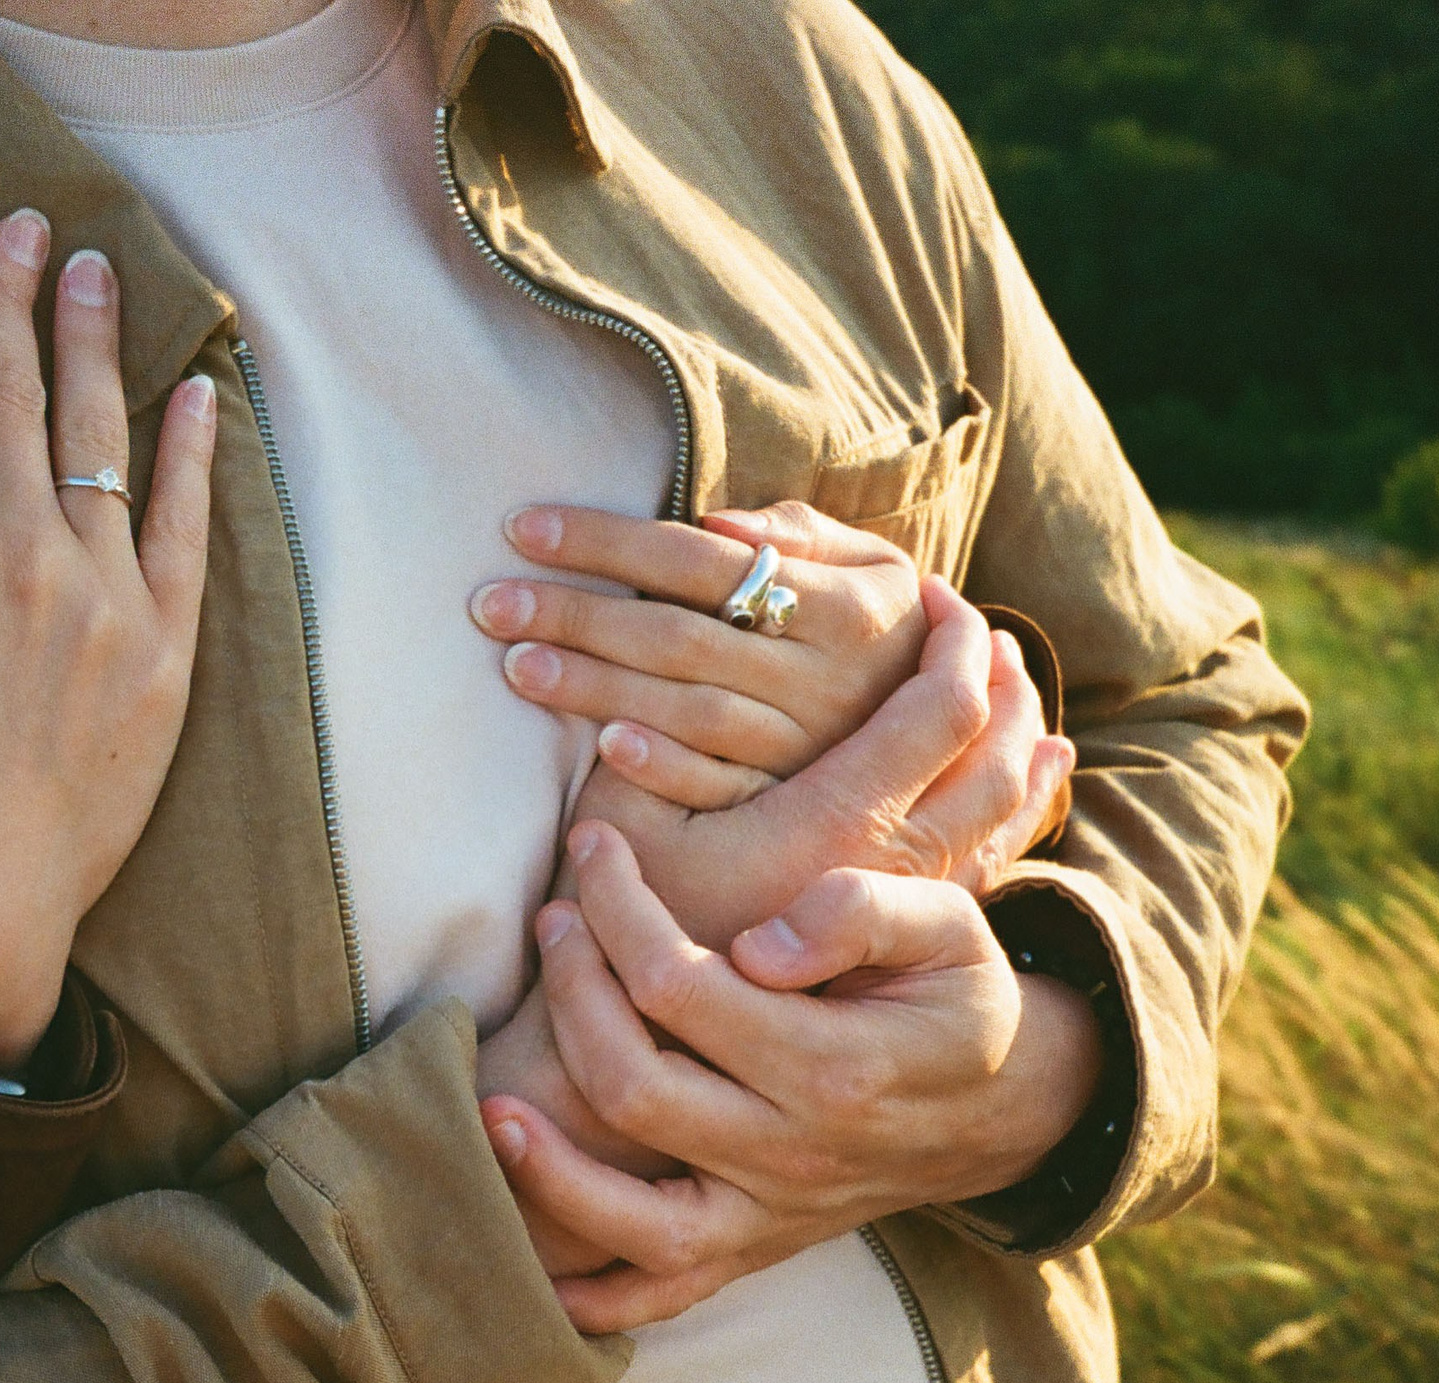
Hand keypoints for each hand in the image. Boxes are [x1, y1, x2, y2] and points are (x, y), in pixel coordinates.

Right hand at [0, 213, 215, 1069]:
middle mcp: (18, 550)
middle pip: (15, 386)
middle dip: (13, 292)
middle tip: (24, 223)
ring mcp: (102, 598)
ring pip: (101, 436)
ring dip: (97, 342)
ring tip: (96, 271)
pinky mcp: (164, 651)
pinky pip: (185, 526)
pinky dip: (194, 452)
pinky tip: (197, 391)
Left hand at [475, 500, 928, 802]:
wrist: (950, 738)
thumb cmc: (884, 632)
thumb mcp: (875, 569)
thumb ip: (803, 535)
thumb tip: (717, 522)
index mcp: (843, 604)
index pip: (700, 560)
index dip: (608, 542)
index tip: (524, 529)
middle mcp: (826, 676)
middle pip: (678, 635)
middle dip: (575, 614)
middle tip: (488, 603)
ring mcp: (809, 747)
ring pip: (685, 708)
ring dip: (594, 686)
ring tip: (515, 665)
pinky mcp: (792, 804)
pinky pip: (719, 785)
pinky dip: (662, 764)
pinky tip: (601, 747)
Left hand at [486, 823, 1102, 1332]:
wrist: (1003, 1110)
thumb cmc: (957, 999)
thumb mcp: (947, 928)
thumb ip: (859, 912)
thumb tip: (758, 943)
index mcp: (839, 1067)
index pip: (684, 985)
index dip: (622, 909)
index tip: (597, 851)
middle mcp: (795, 1155)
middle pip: (636, 1086)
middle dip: (573, 992)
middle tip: (555, 922)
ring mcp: (769, 1216)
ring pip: (632, 1219)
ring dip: (547, 1167)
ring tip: (490, 1100)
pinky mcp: (751, 1252)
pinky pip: (658, 1297)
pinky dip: (590, 1298)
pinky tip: (530, 1263)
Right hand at [577, 576, 1072, 947]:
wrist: (661, 1078)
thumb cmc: (629, 940)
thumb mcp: (623, 830)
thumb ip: (648, 746)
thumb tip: (675, 643)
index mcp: (838, 828)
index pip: (942, 711)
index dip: (951, 641)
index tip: (938, 593)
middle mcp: (896, 870)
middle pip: (997, 753)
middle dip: (998, 677)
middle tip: (983, 629)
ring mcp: (912, 911)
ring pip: (1003, 809)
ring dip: (1018, 734)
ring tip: (1015, 683)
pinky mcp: (910, 944)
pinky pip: (991, 857)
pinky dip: (1021, 803)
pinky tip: (1037, 773)